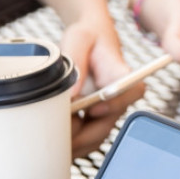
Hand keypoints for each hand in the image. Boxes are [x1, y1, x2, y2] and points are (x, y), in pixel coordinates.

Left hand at [60, 20, 143, 157]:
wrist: (90, 39)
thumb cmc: (87, 36)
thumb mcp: (79, 38)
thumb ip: (76, 61)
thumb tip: (72, 95)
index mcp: (121, 75)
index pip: (131, 93)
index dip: (115, 105)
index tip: (93, 109)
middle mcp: (119, 97)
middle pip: (107, 125)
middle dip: (82, 135)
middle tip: (55, 134)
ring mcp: (107, 111)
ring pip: (95, 137)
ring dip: (73, 142)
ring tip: (48, 135)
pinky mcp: (95, 119)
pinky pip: (86, 138)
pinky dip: (69, 141)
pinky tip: (51, 136)